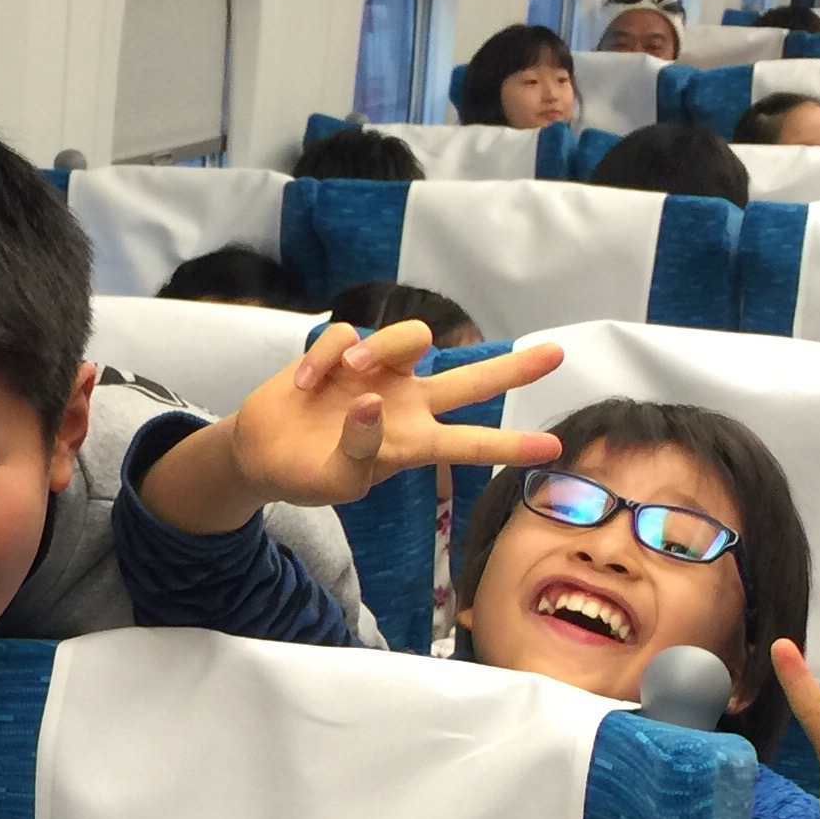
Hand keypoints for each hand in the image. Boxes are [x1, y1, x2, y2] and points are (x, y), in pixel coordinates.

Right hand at [226, 321, 565, 510]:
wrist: (262, 453)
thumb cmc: (308, 474)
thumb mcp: (337, 481)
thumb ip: (360, 449)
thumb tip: (372, 401)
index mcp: (413, 442)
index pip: (471, 443)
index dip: (510, 445)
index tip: (554, 448)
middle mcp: (407, 401)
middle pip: (471, 379)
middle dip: (513, 368)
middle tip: (556, 355)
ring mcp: (377, 373)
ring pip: (411, 337)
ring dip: (381, 350)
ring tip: (348, 376)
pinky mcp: (342, 352)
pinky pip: (346, 337)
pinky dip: (323, 358)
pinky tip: (303, 385)